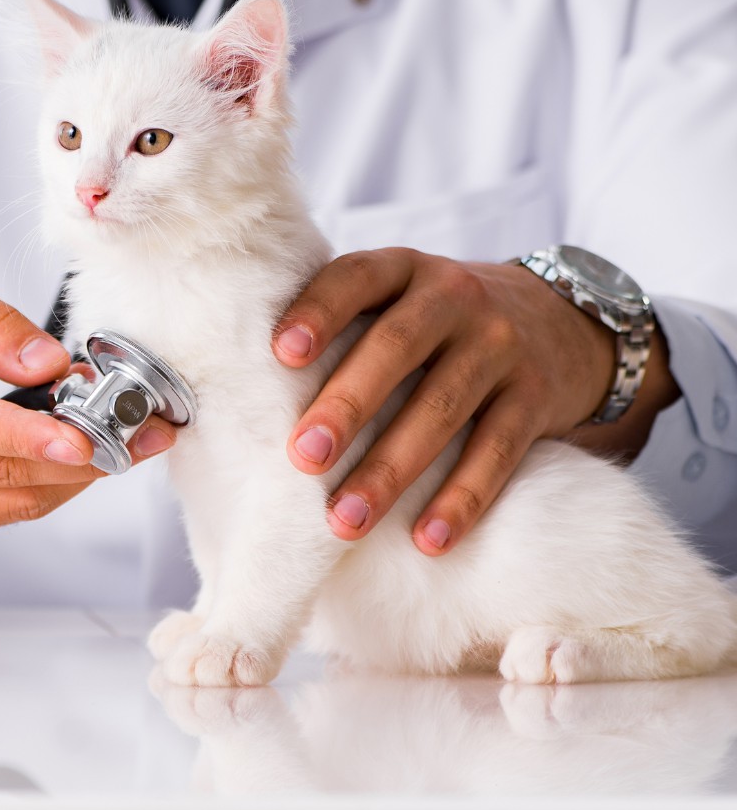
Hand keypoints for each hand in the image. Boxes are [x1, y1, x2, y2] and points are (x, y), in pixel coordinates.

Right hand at [0, 268, 176, 538]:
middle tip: (147, 430)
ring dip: (82, 476)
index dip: (26, 438)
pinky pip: (6, 513)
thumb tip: (52, 361)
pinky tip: (86, 455)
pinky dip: (54, 487)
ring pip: (13, 502)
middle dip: (86, 456)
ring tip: (133, 440)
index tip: (85, 440)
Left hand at [272, 248, 677, 554]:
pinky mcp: (535, 396)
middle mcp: (455, 298)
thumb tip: (251, 388)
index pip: (357, 277)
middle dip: (347, 406)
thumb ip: (346, 323)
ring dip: (391, 470)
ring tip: (346, 520)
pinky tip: (428, 538)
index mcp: (405, 270)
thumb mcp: (400, 299)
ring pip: (443, 408)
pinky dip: (463, 498)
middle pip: (396, 346)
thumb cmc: (440, 323)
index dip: (319, 310)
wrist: (558, 322)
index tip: (280, 353)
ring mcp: (500, 345)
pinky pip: (498, 451)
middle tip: (303, 458)